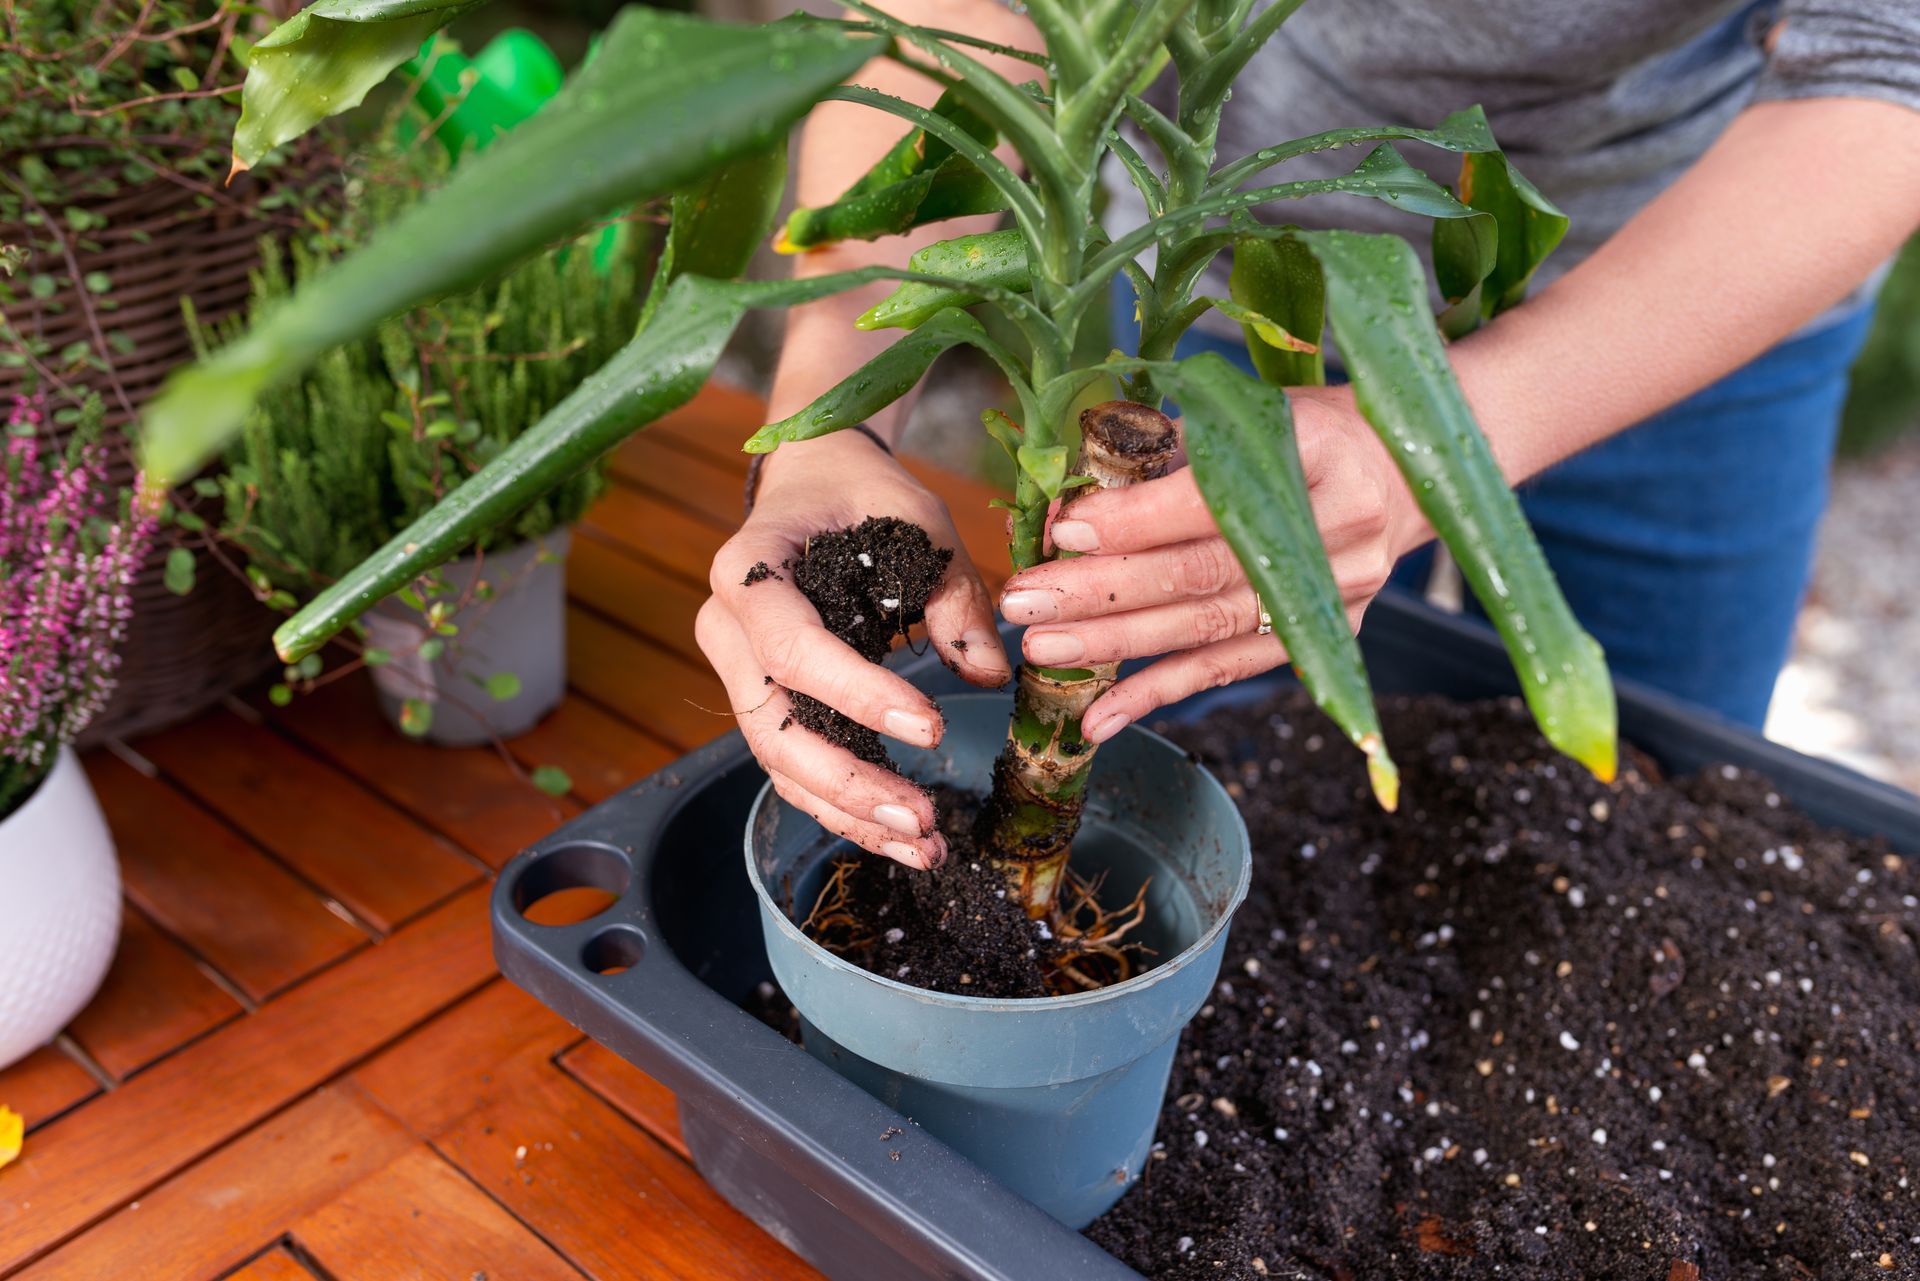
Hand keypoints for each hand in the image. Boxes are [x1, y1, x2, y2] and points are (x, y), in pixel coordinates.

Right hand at [697, 430, 1010, 868]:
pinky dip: (844, 808)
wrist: (813, 486)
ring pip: (779, 763)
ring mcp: (736, 674)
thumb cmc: (862, 495)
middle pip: (775, 726)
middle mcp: (726, 629)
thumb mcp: (918, 521)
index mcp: (748, 569)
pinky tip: (899, 836)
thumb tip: (989, 674)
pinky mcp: (764, 704)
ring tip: (924, 845)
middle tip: (924, 818)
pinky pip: (793, 769)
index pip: (793, 648)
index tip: (932, 727)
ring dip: (850, 813)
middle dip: (850, 782)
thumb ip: (953, 595)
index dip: (858, 695)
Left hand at [998, 386, 1425, 741]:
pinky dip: (1158, 693)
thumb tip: (1065, 509)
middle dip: (1105, 592)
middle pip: (1206, 571)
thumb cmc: (1297, 435)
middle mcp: (1340, 529)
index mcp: (1317, 451)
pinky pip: (1226, 671)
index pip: (1215, 496)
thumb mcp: (1243, 415)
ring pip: (1209, 629)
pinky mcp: (1319, 641)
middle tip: (1025, 603)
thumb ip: (1161, 452)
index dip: (1139, 519)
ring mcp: (1336, 593)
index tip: (1066, 533)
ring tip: (1043, 650)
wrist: (1397, 472)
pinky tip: (1100, 717)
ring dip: (1117, 645)